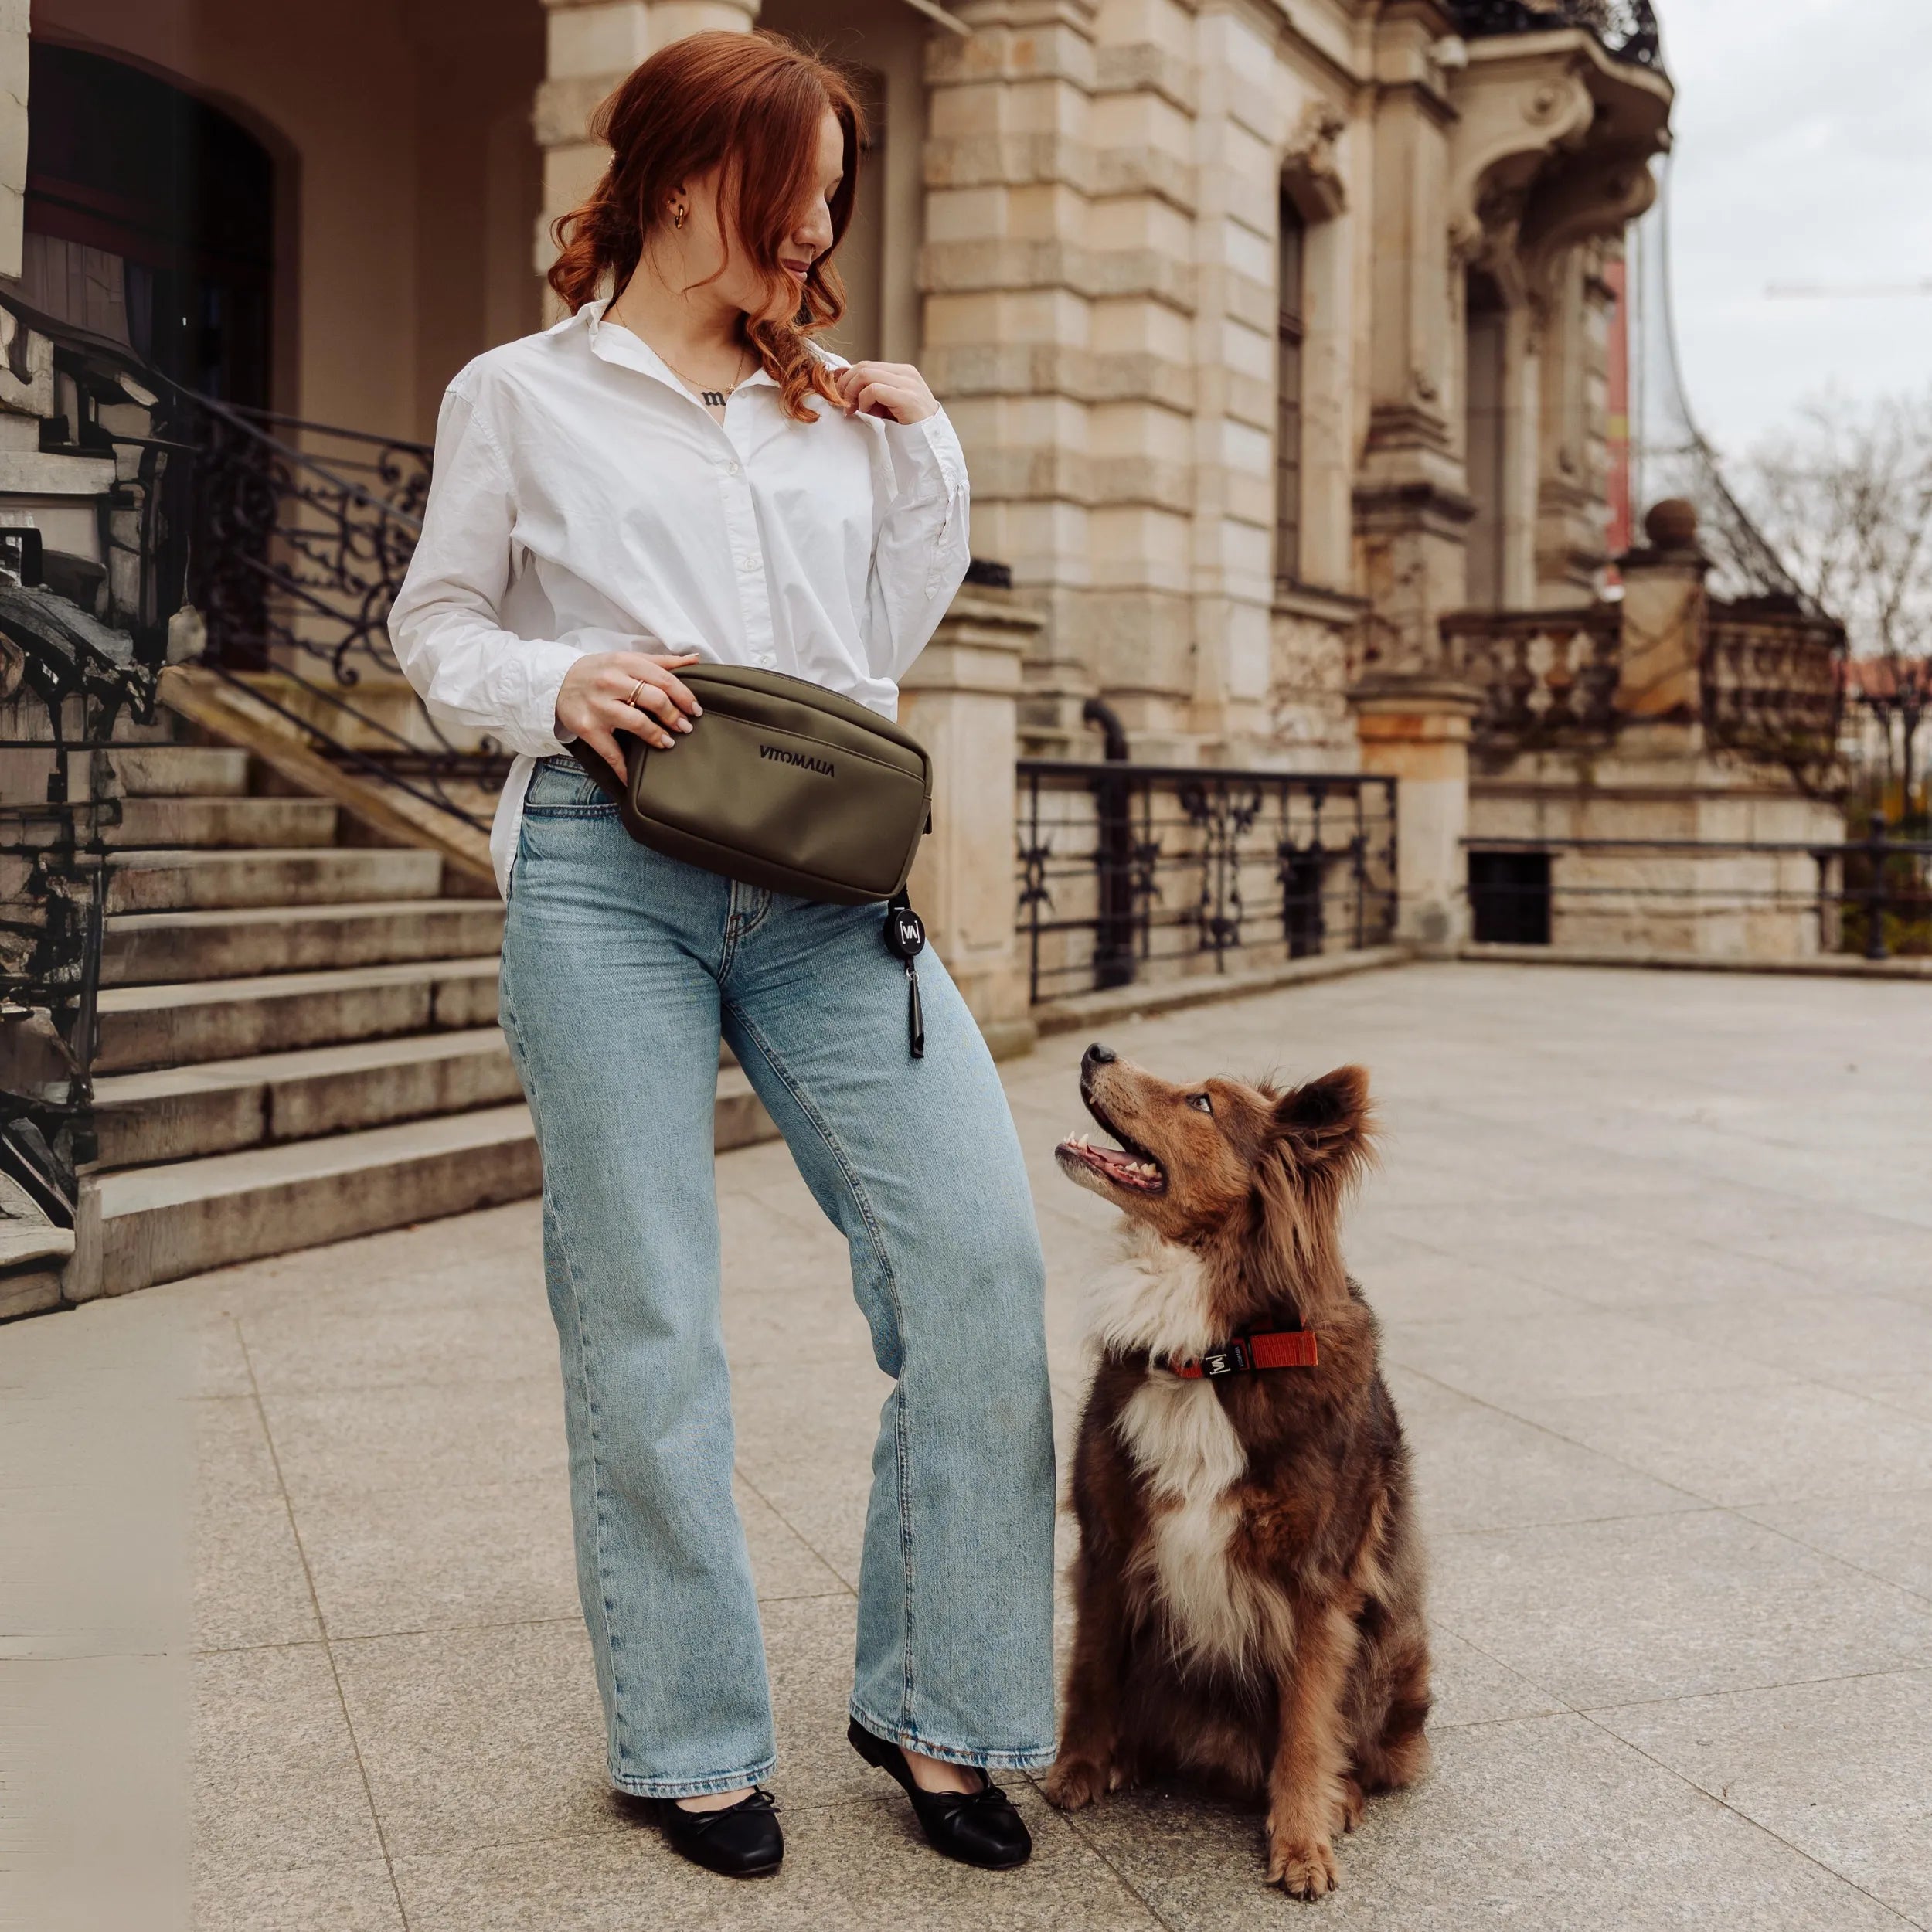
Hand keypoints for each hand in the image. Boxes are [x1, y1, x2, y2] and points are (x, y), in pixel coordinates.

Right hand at [555, 649, 702, 779]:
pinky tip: (634, 779)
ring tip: (668, 742)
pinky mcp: (588, 728)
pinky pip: (610, 752)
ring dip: (657, 736)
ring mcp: (598, 706)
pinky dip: (624, 768)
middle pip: (654, 699)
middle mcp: (611, 682)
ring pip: (637, 723)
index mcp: (625, 663)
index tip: (695, 709)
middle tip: (685, 727)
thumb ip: (661, 662)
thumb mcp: (626, 659)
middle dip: (675, 716)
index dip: (684, 696)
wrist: (557, 682)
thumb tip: (694, 660)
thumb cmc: (599, 671)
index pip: (664, 679)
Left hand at [833, 360, 938, 424]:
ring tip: (855, 409)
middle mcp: (906, 373)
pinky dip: (864, 401)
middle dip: (847, 385)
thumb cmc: (908, 426)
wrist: (931, 444)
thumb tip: (843, 382)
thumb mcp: (888, 404)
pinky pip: (874, 390)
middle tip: (844, 404)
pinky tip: (869, 412)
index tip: (843, 397)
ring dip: (853, 393)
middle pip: (863, 366)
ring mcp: (908, 384)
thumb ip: (872, 392)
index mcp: (902, 372)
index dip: (848, 379)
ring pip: (866, 374)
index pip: (867, 365)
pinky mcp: (907, 397)